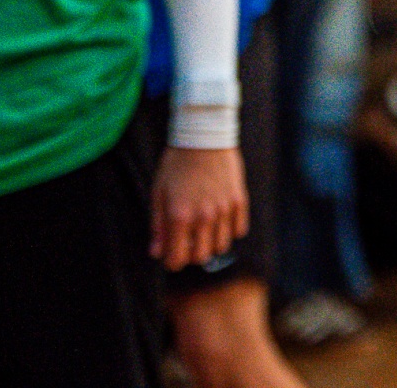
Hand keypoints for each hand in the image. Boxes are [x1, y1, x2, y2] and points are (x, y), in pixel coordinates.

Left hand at [151, 145, 248, 271]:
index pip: (177, 259)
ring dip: (211, 244)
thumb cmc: (177, 163)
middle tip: (187, 242)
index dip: (172, 261)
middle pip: (201, 257)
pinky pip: (239, 230)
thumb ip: (158, 225)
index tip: (171, 254)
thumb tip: (157, 253)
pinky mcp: (239, 200)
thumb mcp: (159, 192)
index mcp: (180, 216)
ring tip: (204, 231)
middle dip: (191, 255)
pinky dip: (230, 231)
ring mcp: (224, 209)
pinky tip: (220, 220)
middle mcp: (204, 216)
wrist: (204, 135)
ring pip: (221, 246)